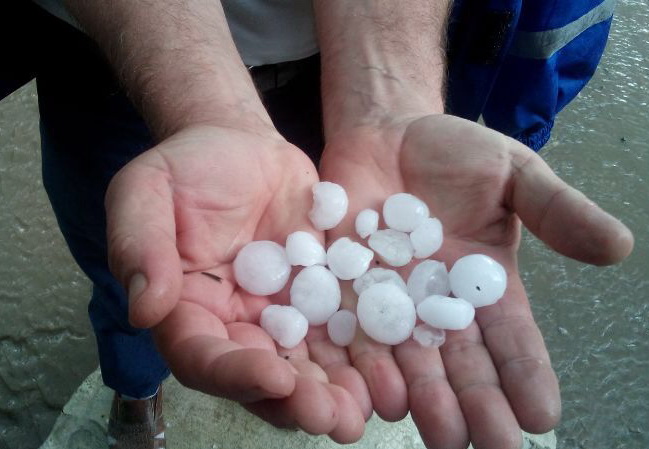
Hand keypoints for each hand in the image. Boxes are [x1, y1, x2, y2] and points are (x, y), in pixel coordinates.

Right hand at [105, 125, 364, 441]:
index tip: (274, 375)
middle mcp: (233, 323)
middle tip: (331, 418)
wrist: (241, 145)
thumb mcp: (147, 190)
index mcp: (186, 309)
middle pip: (259, 375)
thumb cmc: (188, 165)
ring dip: (332, 393)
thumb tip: (144, 308)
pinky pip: (338, 329)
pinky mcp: (318, 295)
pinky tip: (386, 370)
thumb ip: (139, 244)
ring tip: (362, 413)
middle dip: (295, 400)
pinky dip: (359, 354)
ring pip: (304, 364)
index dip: (235, 374)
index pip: (203, 356)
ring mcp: (279, 313)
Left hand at [313, 114, 632, 448]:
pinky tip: (379, 392)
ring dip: (425, 398)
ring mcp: (390, 299)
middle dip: (477, 405)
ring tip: (440, 434)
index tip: (541, 415)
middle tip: (491, 446)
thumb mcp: (513, 173)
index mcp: (486, 285)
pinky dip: (366, 363)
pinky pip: (353, 330)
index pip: (513, 339)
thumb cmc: (454, 152)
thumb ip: (556, 209)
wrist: (385, 132)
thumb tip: (620, 246)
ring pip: (409, 359)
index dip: (527, 375)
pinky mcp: (345, 286)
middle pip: (461, 363)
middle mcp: (438, 304)